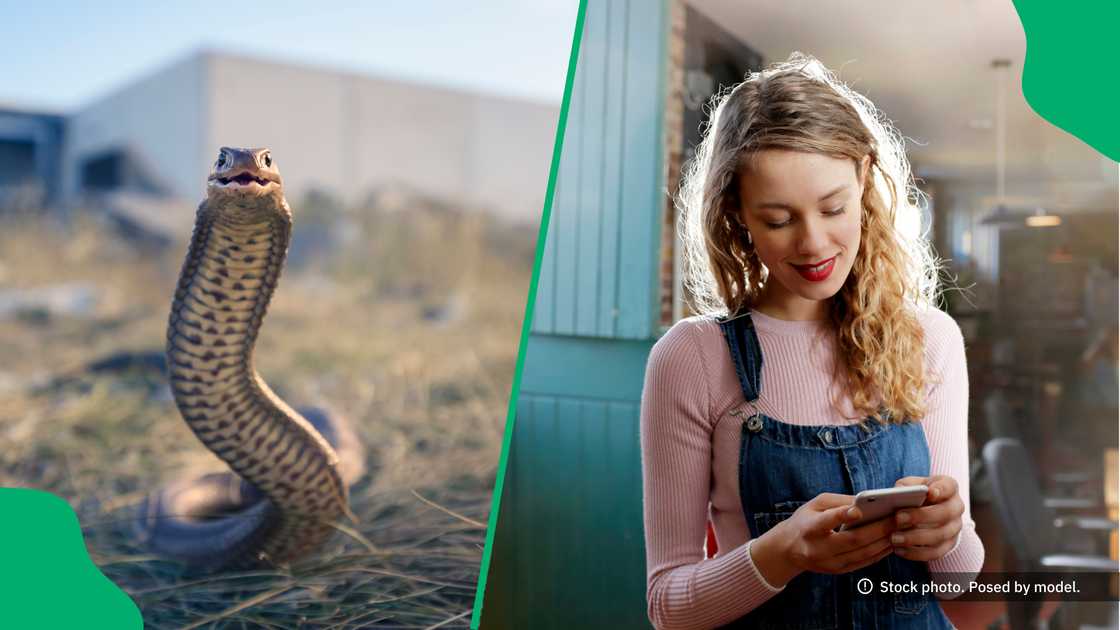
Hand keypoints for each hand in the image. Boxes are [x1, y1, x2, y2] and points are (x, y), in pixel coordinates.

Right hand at [754, 492, 896, 586]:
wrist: (789, 549)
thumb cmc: (805, 520)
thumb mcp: (814, 504)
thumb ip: (839, 502)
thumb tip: (867, 500)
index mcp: (809, 528)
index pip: (827, 522)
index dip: (842, 516)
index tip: (859, 509)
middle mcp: (819, 548)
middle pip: (853, 540)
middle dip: (878, 528)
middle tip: (898, 517)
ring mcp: (829, 563)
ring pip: (863, 553)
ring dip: (884, 541)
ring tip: (901, 528)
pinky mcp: (838, 571)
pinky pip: (864, 562)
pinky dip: (880, 552)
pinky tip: (891, 541)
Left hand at [890, 475, 963, 561]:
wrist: (928, 511)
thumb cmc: (917, 495)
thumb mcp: (911, 485)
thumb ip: (906, 487)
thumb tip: (898, 493)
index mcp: (949, 488)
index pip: (949, 486)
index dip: (941, 490)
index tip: (930, 492)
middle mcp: (956, 507)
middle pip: (945, 513)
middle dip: (920, 516)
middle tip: (898, 518)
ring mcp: (955, 528)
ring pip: (940, 535)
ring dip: (915, 538)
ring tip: (895, 538)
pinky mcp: (949, 545)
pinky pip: (935, 552)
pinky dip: (916, 553)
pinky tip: (899, 550)